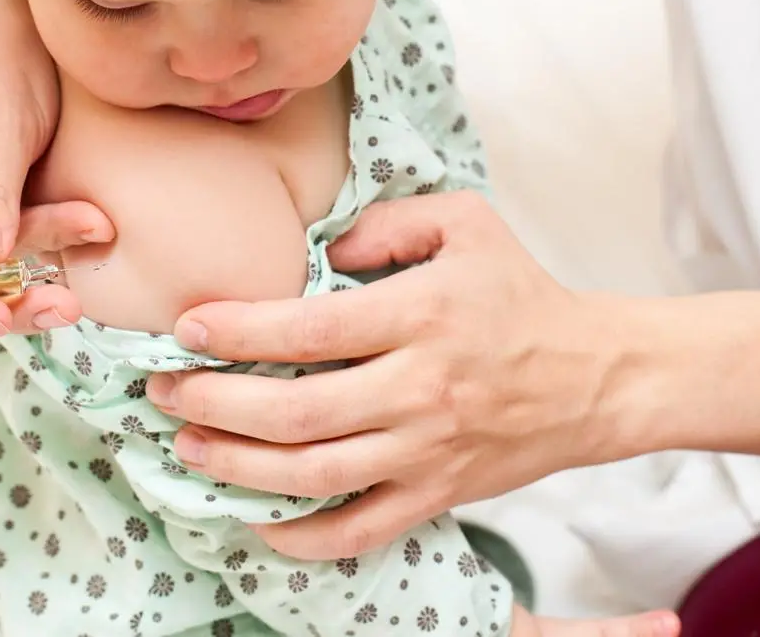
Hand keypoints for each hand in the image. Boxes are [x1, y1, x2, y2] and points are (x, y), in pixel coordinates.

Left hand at [145, 191, 613, 559]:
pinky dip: (298, 536)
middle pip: (297, 409)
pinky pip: (356, 530)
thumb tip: (319, 249)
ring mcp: (428, 450)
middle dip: (214, 402)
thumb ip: (386, 223)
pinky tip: (250, 515)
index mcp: (423, 314)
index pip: (311, 327)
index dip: (239, 330)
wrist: (595, 376)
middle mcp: (421, 387)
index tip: (188, 326)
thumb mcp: (466, 223)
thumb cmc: (520, 292)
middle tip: (164, 389)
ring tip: (186, 443)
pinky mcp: (437, 494)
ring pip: (314, 474)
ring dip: (236, 465)